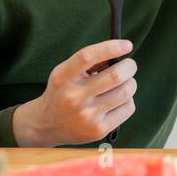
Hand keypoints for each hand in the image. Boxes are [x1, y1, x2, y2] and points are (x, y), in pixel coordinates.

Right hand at [12, 39, 136, 145]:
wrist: (46, 125)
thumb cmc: (63, 92)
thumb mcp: (66, 73)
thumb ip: (90, 62)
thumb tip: (120, 52)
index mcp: (62, 77)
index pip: (87, 57)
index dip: (110, 48)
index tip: (127, 45)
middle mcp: (73, 97)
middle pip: (115, 76)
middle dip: (129, 67)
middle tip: (129, 66)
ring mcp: (86, 115)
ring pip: (126, 92)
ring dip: (130, 83)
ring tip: (124, 84)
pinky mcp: (98, 130)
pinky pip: (128, 108)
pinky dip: (128, 100)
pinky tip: (118, 101)